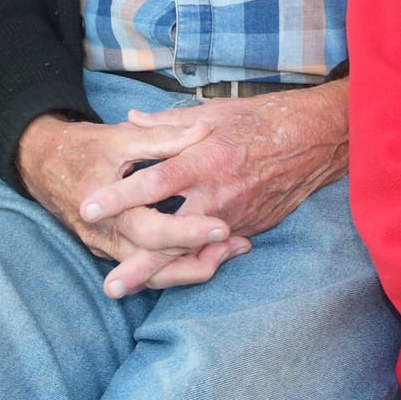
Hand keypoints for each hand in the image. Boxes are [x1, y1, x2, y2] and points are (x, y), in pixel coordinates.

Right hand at [17, 113, 244, 297]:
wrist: (41, 163)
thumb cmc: (83, 147)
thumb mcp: (121, 137)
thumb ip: (163, 137)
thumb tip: (204, 131)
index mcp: (107, 208)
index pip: (152, 231)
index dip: (189, 231)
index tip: (223, 227)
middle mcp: (106, 236)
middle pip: (157, 263)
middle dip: (200, 257)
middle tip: (237, 244)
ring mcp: (107, 249)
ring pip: (153, 275)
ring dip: (192, 268)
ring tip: (229, 253)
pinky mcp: (112, 252)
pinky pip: (146, 272)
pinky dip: (176, 267)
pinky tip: (207, 256)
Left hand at [76, 82, 348, 293]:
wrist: (311, 140)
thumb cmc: (257, 120)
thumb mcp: (211, 112)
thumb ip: (167, 122)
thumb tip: (129, 118)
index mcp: (202, 159)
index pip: (153, 182)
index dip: (120, 197)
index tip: (88, 208)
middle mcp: (216, 194)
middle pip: (171, 235)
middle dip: (140, 263)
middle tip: (110, 286)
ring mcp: (233, 217)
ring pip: (191, 253)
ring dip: (160, 273)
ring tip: (128, 287)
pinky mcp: (247, 229)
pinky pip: (213, 251)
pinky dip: (189, 263)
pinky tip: (164, 278)